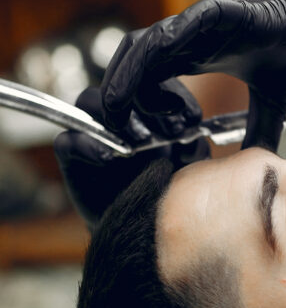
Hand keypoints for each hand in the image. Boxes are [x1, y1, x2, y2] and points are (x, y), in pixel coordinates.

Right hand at [54, 83, 208, 227]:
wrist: (140, 226)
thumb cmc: (163, 189)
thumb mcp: (187, 168)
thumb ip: (193, 151)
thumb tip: (195, 138)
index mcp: (144, 108)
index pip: (152, 81)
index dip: (172, 93)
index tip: (193, 118)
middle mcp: (115, 114)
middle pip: (118, 85)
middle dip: (145, 102)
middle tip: (168, 131)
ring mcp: (90, 131)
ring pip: (89, 102)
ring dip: (114, 118)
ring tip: (139, 143)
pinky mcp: (71, 156)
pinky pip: (67, 141)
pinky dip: (87, 145)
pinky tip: (109, 158)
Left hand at [100, 0, 285, 150]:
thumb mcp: (274, 105)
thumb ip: (259, 134)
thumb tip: (256, 173)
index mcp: (197, 56)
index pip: (146, 79)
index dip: (129, 106)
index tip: (127, 141)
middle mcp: (192, 38)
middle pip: (133, 62)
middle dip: (117, 96)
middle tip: (116, 133)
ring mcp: (203, 23)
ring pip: (146, 44)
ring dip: (127, 77)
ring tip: (117, 111)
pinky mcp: (222, 13)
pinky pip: (181, 28)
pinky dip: (159, 48)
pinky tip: (149, 72)